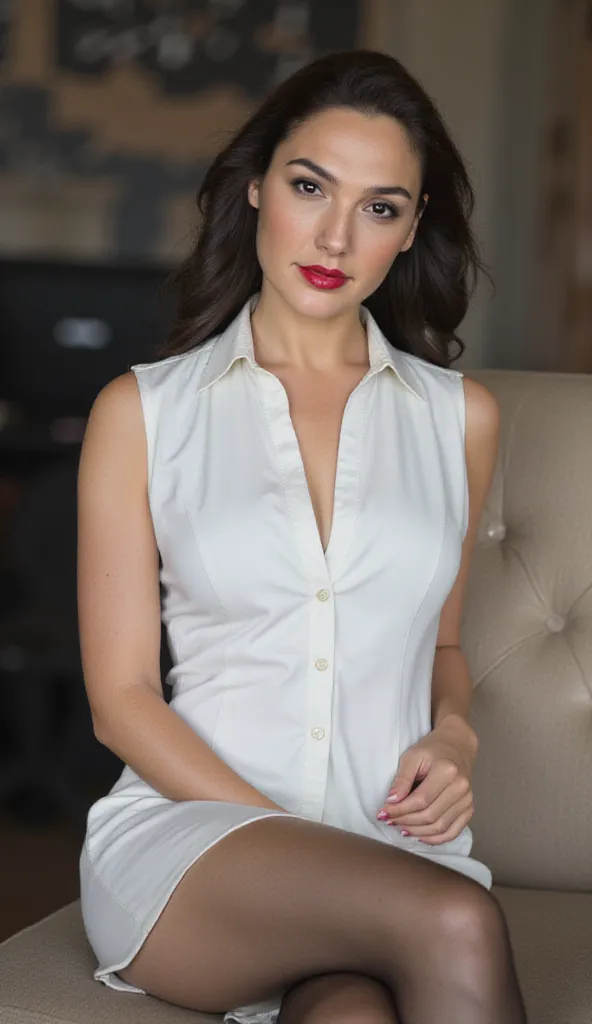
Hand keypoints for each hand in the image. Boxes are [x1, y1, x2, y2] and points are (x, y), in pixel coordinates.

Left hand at [376, 717, 478, 845]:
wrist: (456, 746)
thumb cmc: (431, 750)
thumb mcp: (412, 756)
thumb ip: (402, 778)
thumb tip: (392, 801)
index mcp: (447, 771)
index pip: (420, 800)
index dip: (399, 810)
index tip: (382, 812)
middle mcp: (461, 787)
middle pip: (429, 816)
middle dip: (405, 821)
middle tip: (388, 820)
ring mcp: (467, 800)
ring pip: (439, 827)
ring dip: (417, 832)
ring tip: (400, 828)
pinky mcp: (469, 809)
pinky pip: (452, 832)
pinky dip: (435, 839)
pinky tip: (419, 836)